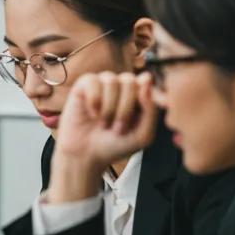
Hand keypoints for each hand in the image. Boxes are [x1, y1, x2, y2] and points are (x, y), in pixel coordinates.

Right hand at [48, 71, 157, 202]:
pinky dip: (93, 101)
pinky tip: (92, 114)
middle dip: (125, 108)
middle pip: (129, 80)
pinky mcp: (83, 86)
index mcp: (137, 95)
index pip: (146, 81)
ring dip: (109, 108)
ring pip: (111, 81)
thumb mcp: (143, 134)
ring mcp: (101, 84)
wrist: (87, 155)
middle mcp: (120, 86)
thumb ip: (151, 109)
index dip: (143, 96)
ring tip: (104, 123)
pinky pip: (92, 81)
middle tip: (118, 128)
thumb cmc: (116, 145)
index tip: (139, 116)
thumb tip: (147, 79)